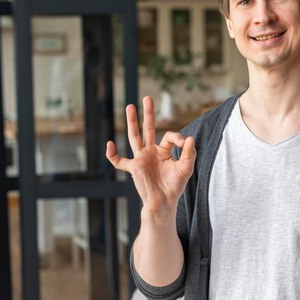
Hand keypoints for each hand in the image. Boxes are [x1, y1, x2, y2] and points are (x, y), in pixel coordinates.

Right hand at [105, 96, 195, 218]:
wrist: (164, 202)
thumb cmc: (175, 186)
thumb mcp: (186, 168)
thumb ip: (189, 153)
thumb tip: (190, 137)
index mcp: (163, 151)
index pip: (168, 136)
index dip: (176, 137)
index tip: (183, 144)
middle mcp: (151, 152)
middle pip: (148, 128)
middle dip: (148, 113)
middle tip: (147, 98)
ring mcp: (140, 158)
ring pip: (134, 136)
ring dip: (132, 121)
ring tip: (130, 106)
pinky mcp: (133, 168)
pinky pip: (119, 160)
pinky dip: (112, 154)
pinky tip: (109, 143)